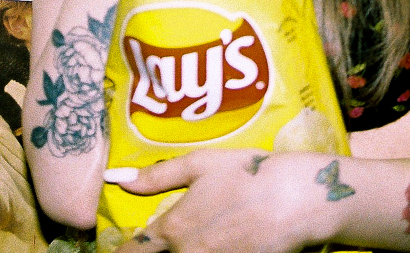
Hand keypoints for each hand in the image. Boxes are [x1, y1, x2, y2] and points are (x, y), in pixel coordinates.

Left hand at [111, 150, 314, 252]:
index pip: (136, 250)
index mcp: (174, 229)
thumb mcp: (200, 164)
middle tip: (160, 241)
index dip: (123, 252)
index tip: (116, 251)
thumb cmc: (246, 174)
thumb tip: (116, 178)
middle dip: (157, 252)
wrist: (293, 200)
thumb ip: (157, 175)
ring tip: (194, 237)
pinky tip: (218, 242)